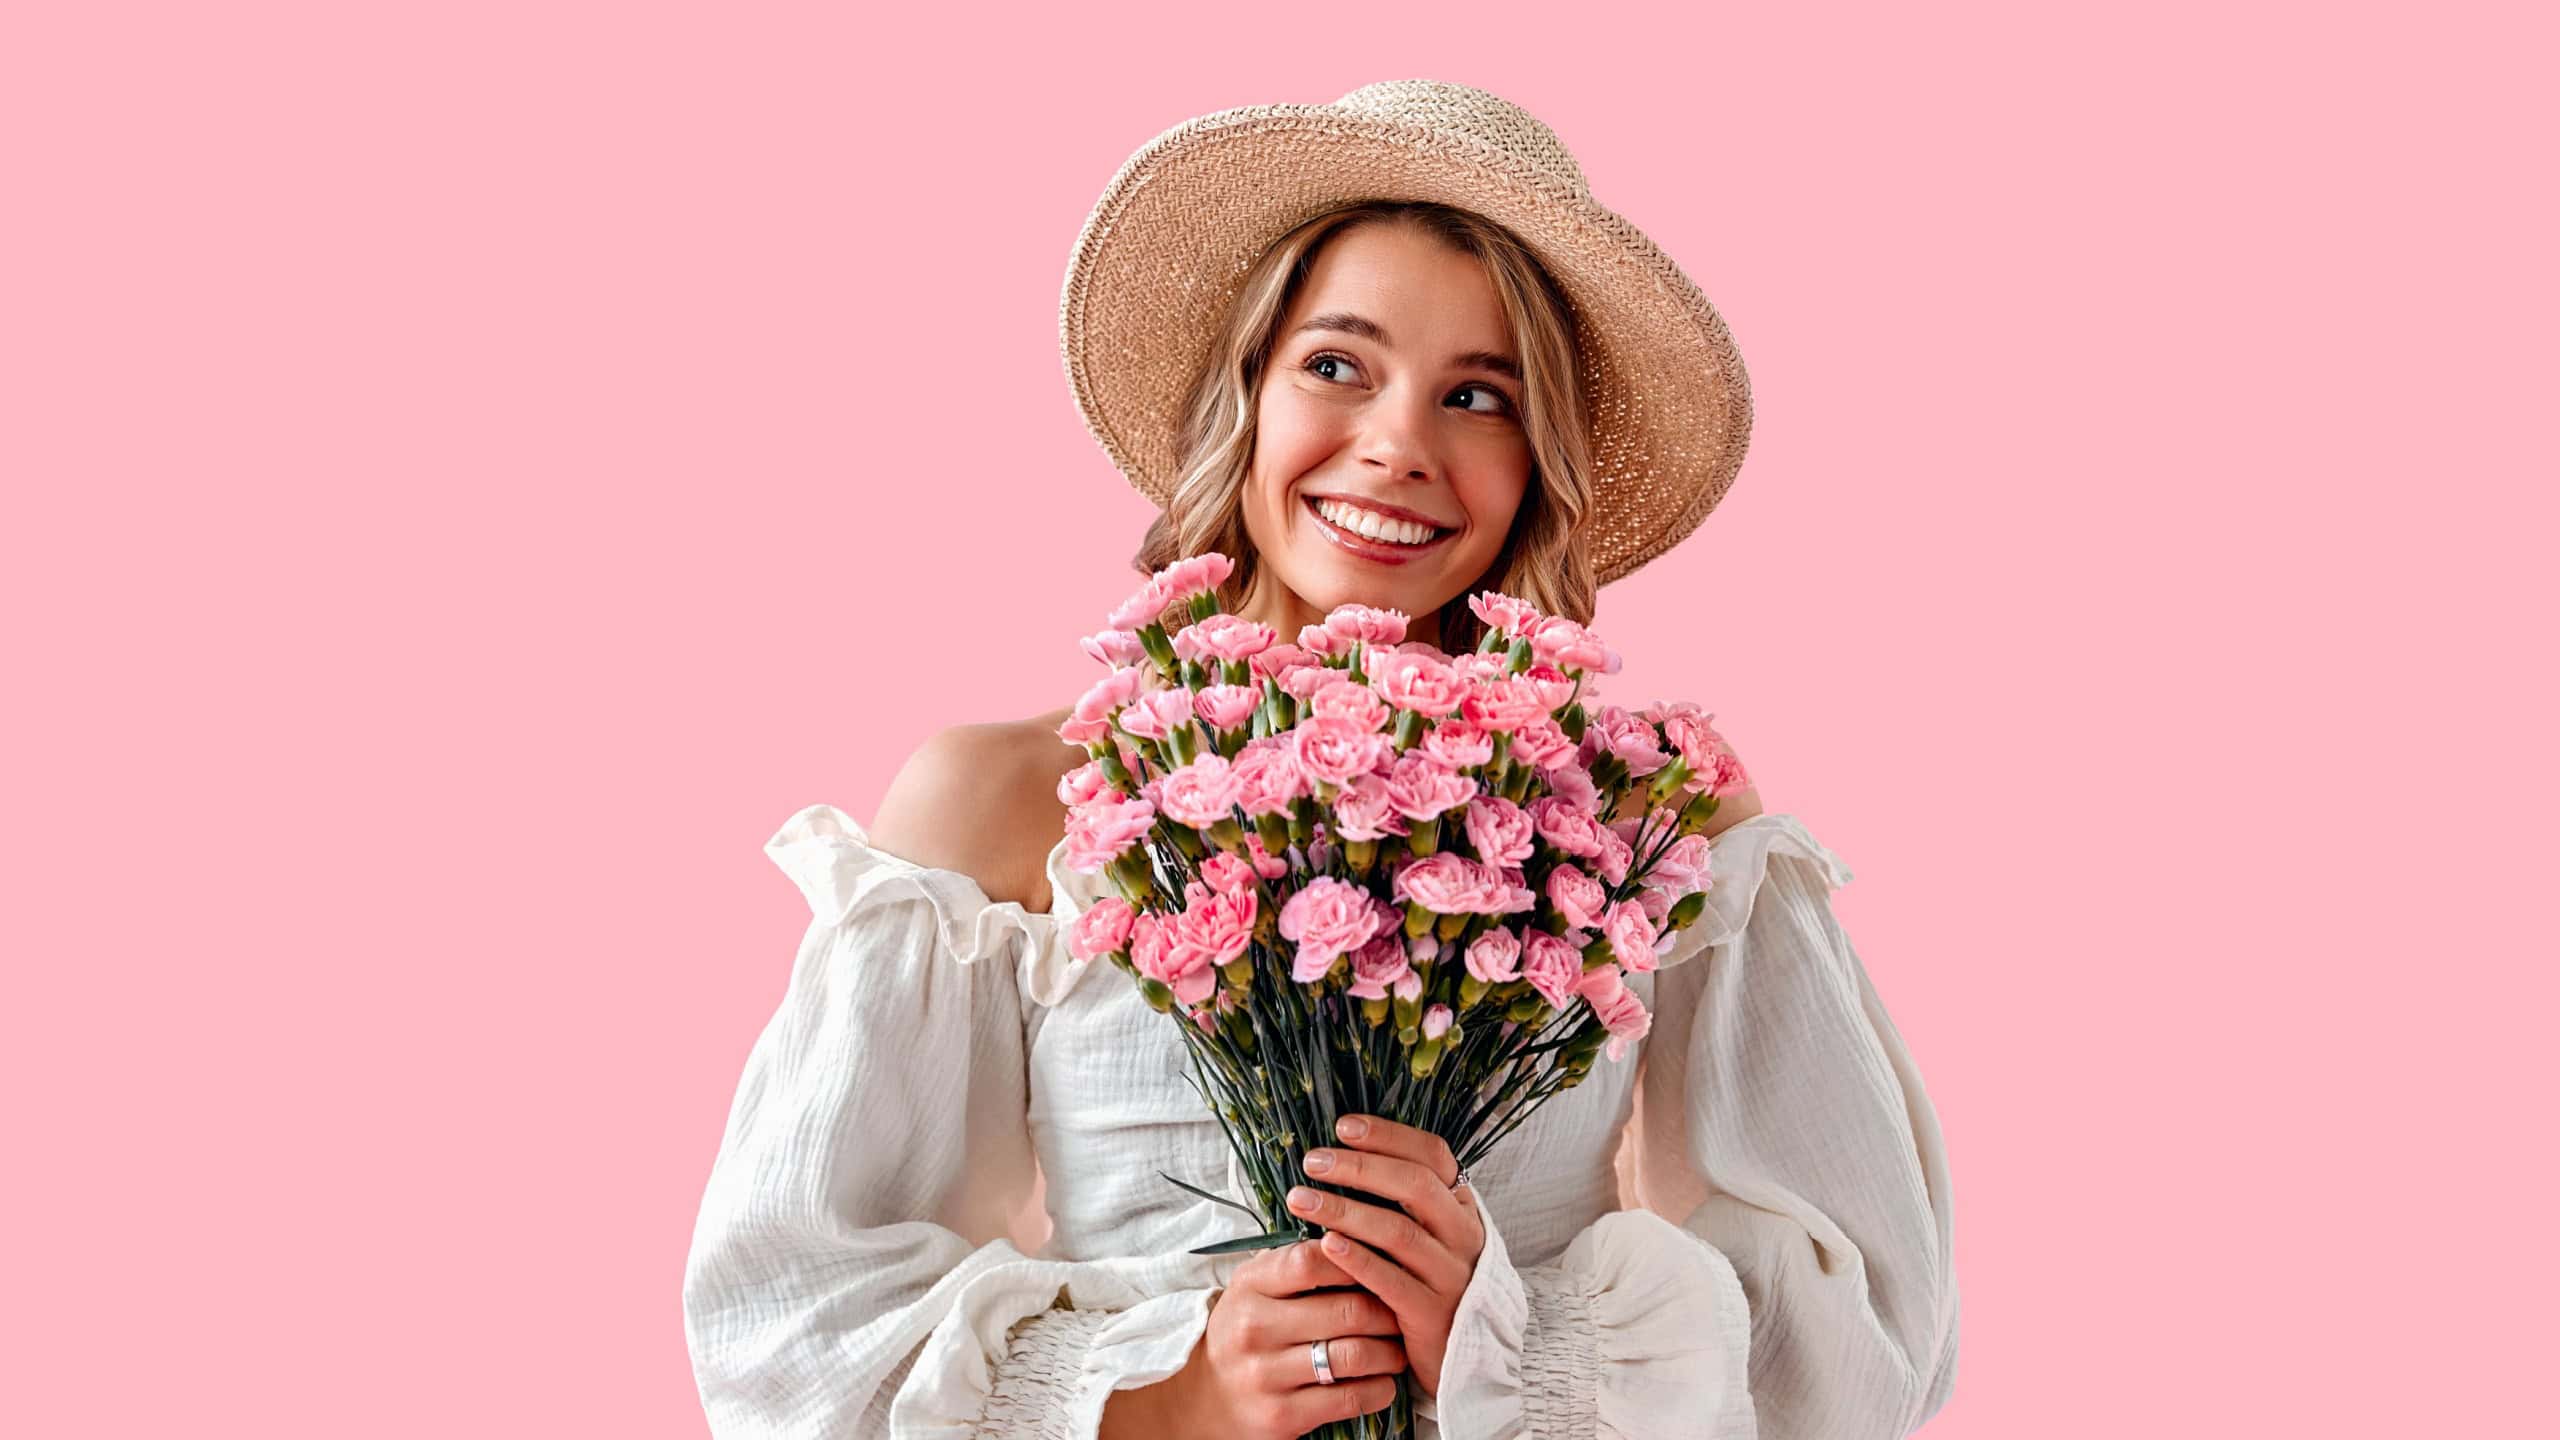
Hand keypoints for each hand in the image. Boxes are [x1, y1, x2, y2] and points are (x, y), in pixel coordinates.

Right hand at [1110, 1237, 1406, 1439]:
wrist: (1208, 1397)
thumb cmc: (1249, 1328)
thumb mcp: (1257, 1285)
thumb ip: (1298, 1259)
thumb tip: (1362, 1227)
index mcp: (1250, 1286)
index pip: (1313, 1260)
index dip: (1358, 1258)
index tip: (1382, 1263)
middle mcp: (1254, 1328)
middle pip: (1348, 1309)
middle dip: (1389, 1310)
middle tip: (1404, 1310)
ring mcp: (1266, 1375)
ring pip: (1355, 1355)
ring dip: (1391, 1352)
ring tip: (1399, 1347)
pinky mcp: (1282, 1416)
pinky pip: (1351, 1399)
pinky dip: (1381, 1388)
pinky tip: (1384, 1380)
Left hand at [1288, 1114, 1485, 1397]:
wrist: (1468, 1359)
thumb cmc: (1433, 1286)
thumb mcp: (1432, 1238)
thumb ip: (1404, 1202)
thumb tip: (1346, 1154)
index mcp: (1462, 1208)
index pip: (1433, 1156)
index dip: (1389, 1135)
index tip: (1343, 1126)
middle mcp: (1462, 1236)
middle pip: (1414, 1186)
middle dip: (1359, 1167)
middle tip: (1313, 1160)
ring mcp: (1450, 1276)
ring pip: (1397, 1231)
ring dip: (1345, 1209)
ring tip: (1300, 1198)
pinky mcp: (1432, 1315)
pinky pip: (1390, 1280)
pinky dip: (1357, 1259)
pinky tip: (1325, 1243)